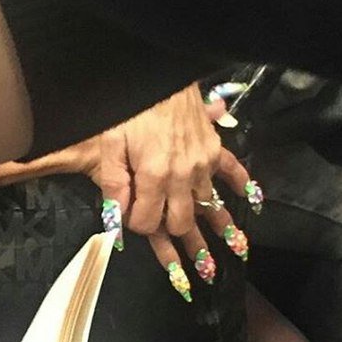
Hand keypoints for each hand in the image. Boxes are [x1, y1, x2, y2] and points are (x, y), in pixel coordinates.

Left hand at [0, 83, 257, 300]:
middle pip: (183, 222)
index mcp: (150, 179)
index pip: (147, 223)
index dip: (137, 229)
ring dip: (219, 233)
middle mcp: (180, 177)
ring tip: (230, 257)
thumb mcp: (96, 143)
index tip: (132, 226)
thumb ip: (96, 180)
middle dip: (180, 243)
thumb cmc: (121, 107)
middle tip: (191, 270)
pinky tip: (251, 202)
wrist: (152, 72)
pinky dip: (240, 186)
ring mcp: (200, 164)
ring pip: (210, 207)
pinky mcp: (212, 148)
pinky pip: (232, 170)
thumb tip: (90, 212)